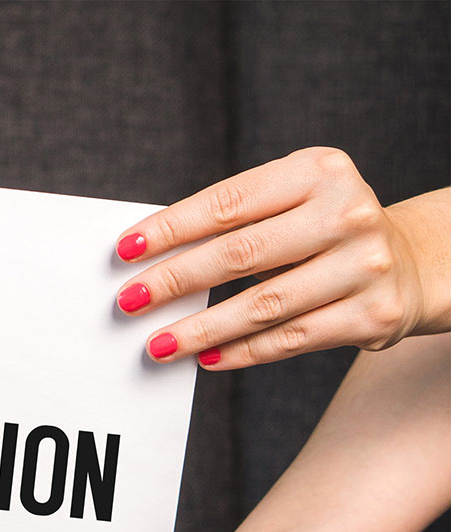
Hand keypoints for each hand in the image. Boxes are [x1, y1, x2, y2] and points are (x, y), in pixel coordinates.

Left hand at [114, 147, 448, 368]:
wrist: (409, 261)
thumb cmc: (323, 228)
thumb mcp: (292, 200)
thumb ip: (235, 219)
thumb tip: (149, 257)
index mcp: (319, 171)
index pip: (228, 202)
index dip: (171, 228)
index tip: (124, 251)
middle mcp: (347, 213)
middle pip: (240, 254)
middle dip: (174, 280)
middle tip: (129, 301)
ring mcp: (364, 265)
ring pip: (263, 305)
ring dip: (200, 329)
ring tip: (157, 344)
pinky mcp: (372, 314)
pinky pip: (290, 339)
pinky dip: (241, 352)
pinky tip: (206, 358)